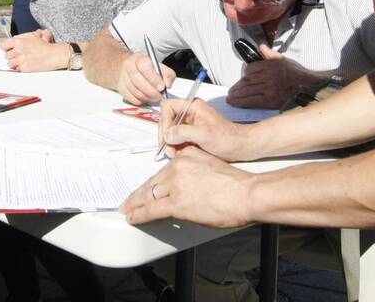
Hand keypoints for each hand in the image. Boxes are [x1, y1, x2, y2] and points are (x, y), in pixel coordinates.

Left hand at [0, 30, 66, 71]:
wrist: (54, 55)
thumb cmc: (46, 46)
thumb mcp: (36, 35)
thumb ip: (25, 36)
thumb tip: (18, 37)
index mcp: (19, 41)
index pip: (3, 45)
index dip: (6, 48)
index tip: (9, 50)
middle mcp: (18, 50)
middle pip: (6, 56)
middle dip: (12, 56)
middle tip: (18, 56)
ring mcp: (20, 60)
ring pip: (10, 64)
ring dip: (14, 63)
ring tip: (22, 62)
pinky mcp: (24, 68)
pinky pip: (16, 70)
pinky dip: (20, 69)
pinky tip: (26, 65)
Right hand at [116, 52, 175, 104]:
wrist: (131, 68)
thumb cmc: (148, 68)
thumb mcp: (159, 66)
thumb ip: (167, 74)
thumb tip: (167, 84)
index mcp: (139, 57)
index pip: (144, 67)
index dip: (153, 78)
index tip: (161, 87)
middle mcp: (128, 65)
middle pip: (138, 81)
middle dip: (151, 91)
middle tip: (159, 95)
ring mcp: (122, 76)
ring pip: (135, 91)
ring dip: (147, 97)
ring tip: (154, 97)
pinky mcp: (120, 87)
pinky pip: (131, 98)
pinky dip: (140, 101)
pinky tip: (146, 97)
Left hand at [120, 146, 253, 226]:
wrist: (247, 193)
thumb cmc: (237, 184)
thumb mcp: (211, 165)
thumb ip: (195, 171)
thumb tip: (187, 186)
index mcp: (186, 157)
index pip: (163, 171)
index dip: (153, 182)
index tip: (147, 186)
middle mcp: (177, 167)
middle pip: (152, 182)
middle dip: (139, 193)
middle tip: (130, 199)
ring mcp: (176, 185)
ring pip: (148, 195)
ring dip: (135, 204)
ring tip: (128, 209)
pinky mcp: (176, 203)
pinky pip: (151, 209)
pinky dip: (139, 214)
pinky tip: (132, 217)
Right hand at [158, 97, 252, 161]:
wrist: (240, 147)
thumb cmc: (227, 138)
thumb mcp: (204, 134)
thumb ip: (183, 132)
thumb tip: (167, 135)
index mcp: (193, 106)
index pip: (168, 107)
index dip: (164, 121)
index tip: (166, 136)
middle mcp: (190, 113)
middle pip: (167, 120)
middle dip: (166, 135)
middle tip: (169, 149)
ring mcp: (190, 124)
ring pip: (171, 132)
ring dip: (170, 143)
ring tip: (174, 154)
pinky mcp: (191, 135)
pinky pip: (177, 139)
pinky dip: (176, 147)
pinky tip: (180, 154)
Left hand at [227, 43, 330, 109]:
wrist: (307, 86)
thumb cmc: (296, 73)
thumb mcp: (283, 59)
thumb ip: (270, 54)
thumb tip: (261, 47)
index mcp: (269, 65)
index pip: (250, 69)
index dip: (245, 74)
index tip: (243, 79)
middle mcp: (267, 76)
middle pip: (246, 80)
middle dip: (237, 87)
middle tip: (230, 92)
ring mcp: (268, 88)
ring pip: (247, 90)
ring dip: (236, 95)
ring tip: (230, 98)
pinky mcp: (270, 100)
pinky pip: (252, 101)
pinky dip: (242, 102)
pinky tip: (235, 103)